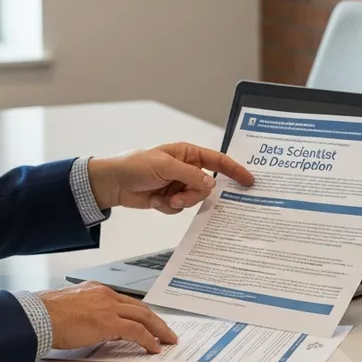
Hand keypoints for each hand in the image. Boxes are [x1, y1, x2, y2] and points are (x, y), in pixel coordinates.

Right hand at [37, 281, 176, 353]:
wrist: (37, 316)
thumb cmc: (45, 315)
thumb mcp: (70, 308)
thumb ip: (86, 313)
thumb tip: (95, 327)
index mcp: (96, 290)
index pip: (125, 301)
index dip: (139, 313)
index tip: (147, 321)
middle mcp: (106, 295)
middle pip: (139, 307)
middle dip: (156, 320)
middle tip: (166, 331)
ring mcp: (109, 307)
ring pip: (143, 316)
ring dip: (158, 329)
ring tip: (167, 340)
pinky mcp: (108, 322)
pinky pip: (136, 330)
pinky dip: (148, 339)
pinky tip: (153, 347)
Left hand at [87, 142, 253, 213]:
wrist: (112, 183)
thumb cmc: (135, 166)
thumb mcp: (165, 166)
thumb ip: (191, 175)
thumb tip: (211, 185)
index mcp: (188, 154)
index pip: (218, 161)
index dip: (234, 170)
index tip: (248, 181)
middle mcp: (186, 168)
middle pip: (205, 186)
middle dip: (193, 194)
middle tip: (178, 196)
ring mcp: (178, 184)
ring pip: (193, 199)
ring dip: (179, 202)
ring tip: (164, 198)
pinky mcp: (169, 198)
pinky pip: (179, 208)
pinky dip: (168, 207)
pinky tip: (155, 201)